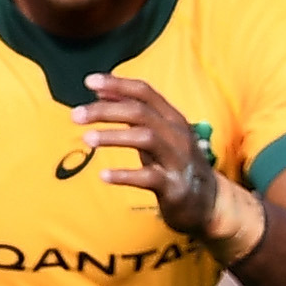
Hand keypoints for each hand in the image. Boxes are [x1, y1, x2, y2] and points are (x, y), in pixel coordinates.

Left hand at [77, 72, 263, 259]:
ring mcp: (177, 160)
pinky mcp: (174, 187)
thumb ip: (134, 114)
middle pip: (140, 112)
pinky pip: (149, 177)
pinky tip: (103, 176)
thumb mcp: (159, 135)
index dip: (117, 84)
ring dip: (114, 136)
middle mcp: (177, 134)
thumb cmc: (176, 164)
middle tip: (75, 115)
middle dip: (106, 110)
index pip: (144, 92)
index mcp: (172, 118)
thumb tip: (102, 92)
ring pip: (145, 138)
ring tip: (87, 139)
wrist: (210, 203)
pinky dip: (125, 175)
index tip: (89, 82)